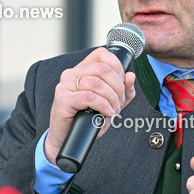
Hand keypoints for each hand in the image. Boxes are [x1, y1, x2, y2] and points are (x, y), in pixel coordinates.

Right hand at [43, 48, 135, 163]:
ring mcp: (65, 85)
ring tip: (114, 110)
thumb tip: (131, 76)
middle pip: (102, 69)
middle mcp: (71, 74)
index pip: (101, 54)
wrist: (67, 138)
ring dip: (112, 98)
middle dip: (118, 86)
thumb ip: (122, 91)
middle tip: (120, 102)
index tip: (123, 83)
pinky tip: (107, 113)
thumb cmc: (86, 119)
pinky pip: (89, 97)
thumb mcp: (110, 103)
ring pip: (97, 83)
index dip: (117, 66)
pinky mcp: (63, 99)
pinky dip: (104, 106)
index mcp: (81, 69)